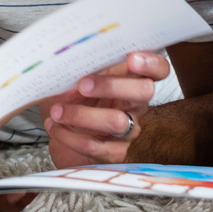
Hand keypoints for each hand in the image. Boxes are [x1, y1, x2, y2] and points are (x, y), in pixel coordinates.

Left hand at [42, 50, 169, 166]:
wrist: (64, 131)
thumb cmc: (76, 97)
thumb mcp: (81, 76)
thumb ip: (83, 67)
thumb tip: (67, 60)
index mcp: (133, 79)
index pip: (158, 69)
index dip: (151, 63)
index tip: (132, 58)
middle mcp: (136, 105)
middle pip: (144, 91)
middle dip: (112, 85)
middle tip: (83, 84)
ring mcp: (128, 130)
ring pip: (116, 121)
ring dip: (82, 114)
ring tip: (57, 110)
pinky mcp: (114, 153)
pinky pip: (94, 146)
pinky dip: (69, 136)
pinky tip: (54, 127)